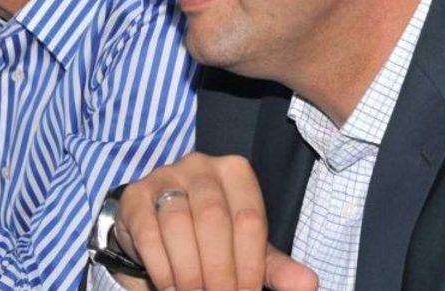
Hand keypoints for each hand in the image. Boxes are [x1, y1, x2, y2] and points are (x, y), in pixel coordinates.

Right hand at [113, 153, 318, 290]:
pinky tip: (171, 288)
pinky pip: (149, 231)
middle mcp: (200, 166)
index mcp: (236, 173)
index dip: (249, 265)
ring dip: (188, 270)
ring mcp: (164, 176)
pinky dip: (162, 267)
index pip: (249, 219)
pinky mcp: (135, 194)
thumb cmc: (211, 237)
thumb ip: (274, 266)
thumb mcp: (245, 249)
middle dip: (218, 270)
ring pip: (178, 223)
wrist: (158, 225)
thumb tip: (309, 284)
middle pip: (213, 219)